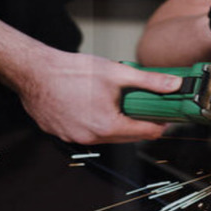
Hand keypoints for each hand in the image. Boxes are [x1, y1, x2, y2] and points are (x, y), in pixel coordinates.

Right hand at [17, 51, 182, 144]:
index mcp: (107, 126)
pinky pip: (89, 132)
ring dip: (120, 123)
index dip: (160, 124)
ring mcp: (74, 138)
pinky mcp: (63, 134)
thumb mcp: (118, 73)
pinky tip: (100, 106)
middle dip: (142, 123)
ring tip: (125, 104)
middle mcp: (91, 138)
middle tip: (151, 108)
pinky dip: (99, 122)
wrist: (35, 73)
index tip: (168, 116)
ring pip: (108, 135)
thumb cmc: (73, 72)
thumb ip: (149, 82)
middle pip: (128, 137)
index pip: (144, 133)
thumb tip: (174, 85)